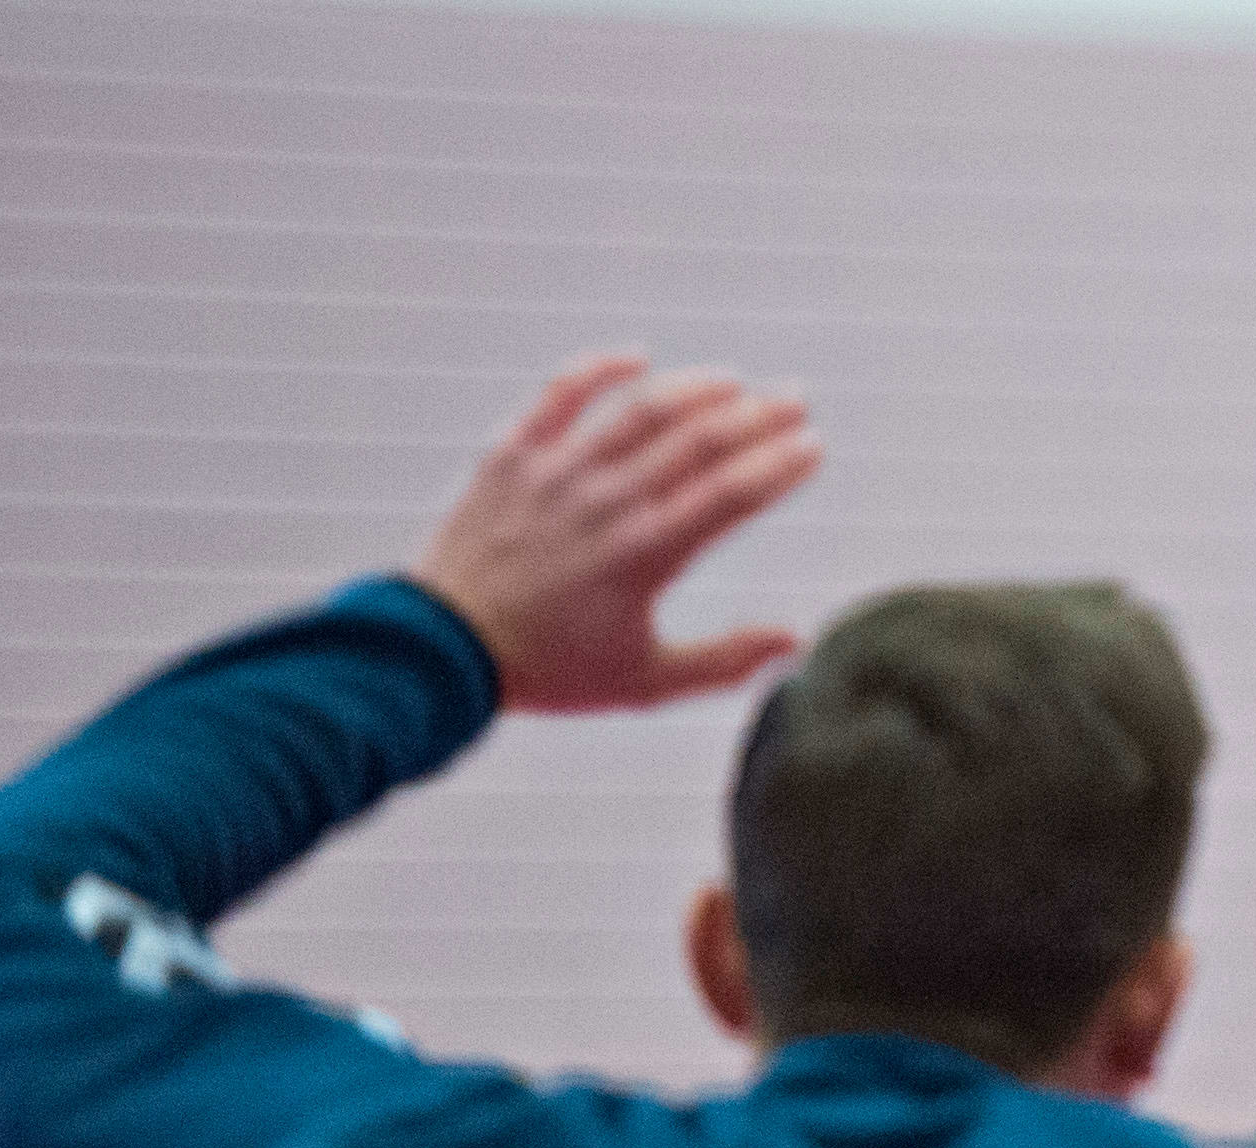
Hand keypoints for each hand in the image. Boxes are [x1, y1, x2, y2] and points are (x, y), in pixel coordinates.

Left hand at [409, 353, 820, 711]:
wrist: (442, 648)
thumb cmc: (548, 669)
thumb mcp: (647, 683)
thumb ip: (726, 661)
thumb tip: (795, 641)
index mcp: (649, 554)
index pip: (733, 493)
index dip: (780, 465)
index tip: (814, 447)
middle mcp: (610, 501)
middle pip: (700, 440)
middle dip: (758, 415)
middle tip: (796, 401)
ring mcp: (560, 471)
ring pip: (642, 408)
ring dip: (697, 387)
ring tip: (736, 381)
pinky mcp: (514, 454)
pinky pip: (561, 393)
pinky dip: (601, 367)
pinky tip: (638, 356)